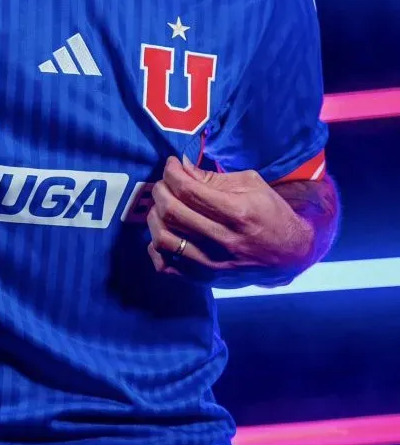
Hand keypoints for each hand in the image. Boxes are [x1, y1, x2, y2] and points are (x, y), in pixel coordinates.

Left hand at [146, 156, 314, 287]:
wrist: (290, 255)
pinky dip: (156, 247)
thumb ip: (213, 177)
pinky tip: (166, 232)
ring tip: (162, 206)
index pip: (188, 190)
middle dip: (160, 190)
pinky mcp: (205, 280)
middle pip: (171, 212)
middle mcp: (223, 241)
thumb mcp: (251, 185)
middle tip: (164, 183)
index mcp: (237, 213)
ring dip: (154, 217)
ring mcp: (212, 264)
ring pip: (163, 239)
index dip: (172, 172)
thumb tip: (181, 168)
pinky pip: (165, 265)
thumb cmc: (271, 213)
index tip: (171, 165)